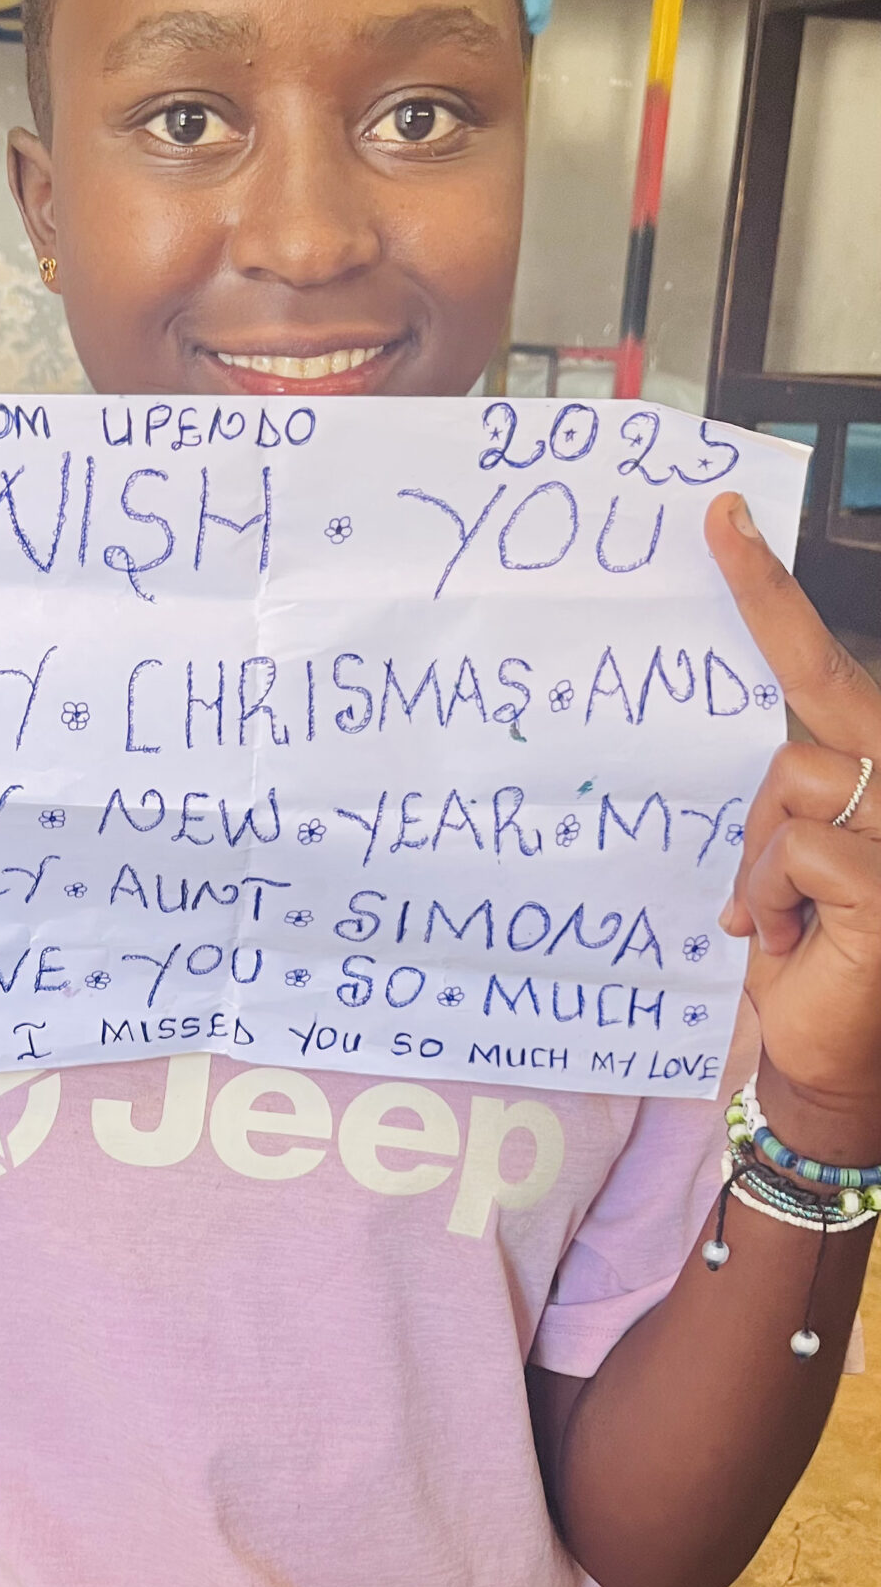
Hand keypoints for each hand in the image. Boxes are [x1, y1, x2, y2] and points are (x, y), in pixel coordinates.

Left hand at [708, 490, 880, 1161]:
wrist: (830, 1064)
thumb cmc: (807, 961)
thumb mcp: (783, 865)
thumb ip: (780, 804)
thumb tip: (746, 765)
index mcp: (878, 777)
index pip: (828, 674)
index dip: (776, 600)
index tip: (726, 522)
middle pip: (826, 687)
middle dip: (769, 601)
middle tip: (720, 522)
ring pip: (793, 782)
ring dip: (760, 852)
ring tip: (778, 913)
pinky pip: (794, 850)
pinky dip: (773, 895)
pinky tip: (792, 937)